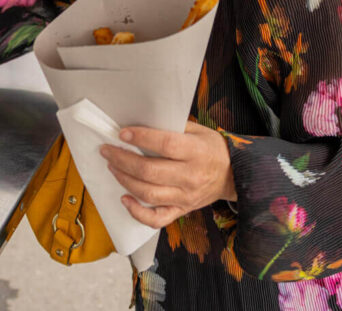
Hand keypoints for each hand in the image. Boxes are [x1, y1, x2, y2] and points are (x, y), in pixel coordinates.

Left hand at [100, 120, 236, 228]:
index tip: (123, 133)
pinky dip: (137, 212)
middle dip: (123, 160)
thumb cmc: (212, 149)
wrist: (233, 175)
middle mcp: (190, 176)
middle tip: (108, 151)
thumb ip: (174, 128)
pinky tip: (125, 199)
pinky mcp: (181, 211)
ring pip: (148, 194)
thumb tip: (142, 123)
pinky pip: (156, 219)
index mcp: (196, 152)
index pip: (166, 145)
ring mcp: (185, 197)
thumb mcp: (199, 131)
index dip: (142, 138)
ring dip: (125, 180)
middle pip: (150, 171)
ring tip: (112, 167)